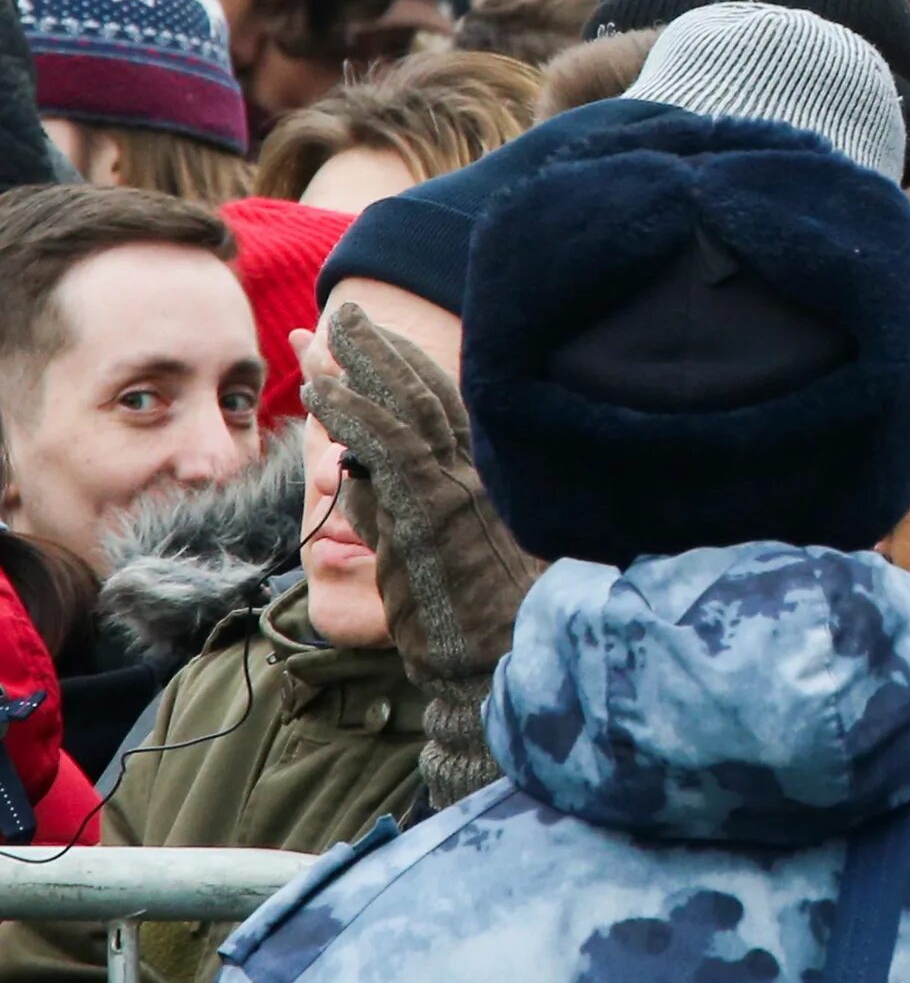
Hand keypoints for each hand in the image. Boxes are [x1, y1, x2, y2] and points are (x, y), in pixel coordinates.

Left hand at [303, 305, 542, 808]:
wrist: (511, 669)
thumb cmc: (485, 632)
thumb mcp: (435, 562)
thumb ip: (398, 518)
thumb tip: (351, 488)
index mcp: (484, 483)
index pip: (441, 410)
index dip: (402, 370)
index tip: (366, 342)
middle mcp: (475, 476)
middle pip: (425, 394)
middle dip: (380, 350)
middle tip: (345, 313)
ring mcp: (456, 490)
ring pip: (408, 408)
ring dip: (364, 364)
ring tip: (328, 330)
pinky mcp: (434, 511)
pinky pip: (392, 448)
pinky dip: (356, 412)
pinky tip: (325, 389)